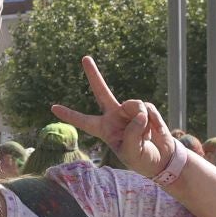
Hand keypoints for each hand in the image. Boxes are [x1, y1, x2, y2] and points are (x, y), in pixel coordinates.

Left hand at [51, 56, 170, 175]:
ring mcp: (130, 111)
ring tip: (147, 135)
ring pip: (135, 104)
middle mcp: (114, 117)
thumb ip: (133, 133)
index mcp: (104, 130)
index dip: (70, 114)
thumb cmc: (142, 159)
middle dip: (94, 74)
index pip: (84, 121)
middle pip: (101, 92)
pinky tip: (155, 132)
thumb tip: (140, 112)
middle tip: (85, 58)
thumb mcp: (132, 153)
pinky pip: (148, 109)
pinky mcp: (146, 109)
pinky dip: (153, 122)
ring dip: (142, 121)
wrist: (162, 158)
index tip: (53, 108)